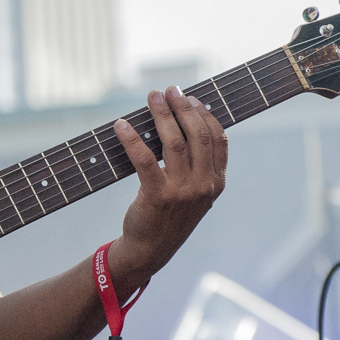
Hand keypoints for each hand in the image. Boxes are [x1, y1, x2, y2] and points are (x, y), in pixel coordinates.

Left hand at [110, 86, 227, 293]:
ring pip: (173, 141)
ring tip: (152, 97)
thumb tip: (186, 124)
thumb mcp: (195, 193)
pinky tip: (121, 125)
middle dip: (183, 107)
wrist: (150, 250)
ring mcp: (183, 191)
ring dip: (161, 114)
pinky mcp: (158, 195)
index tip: (193, 98)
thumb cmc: (170, 216)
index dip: (206, 114)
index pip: (218, 139)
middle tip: (169, 90)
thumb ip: (199, 165)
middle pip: (197, 134)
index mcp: (217, 183)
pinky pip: (144, 158)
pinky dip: (131, 138)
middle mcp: (204, 185)